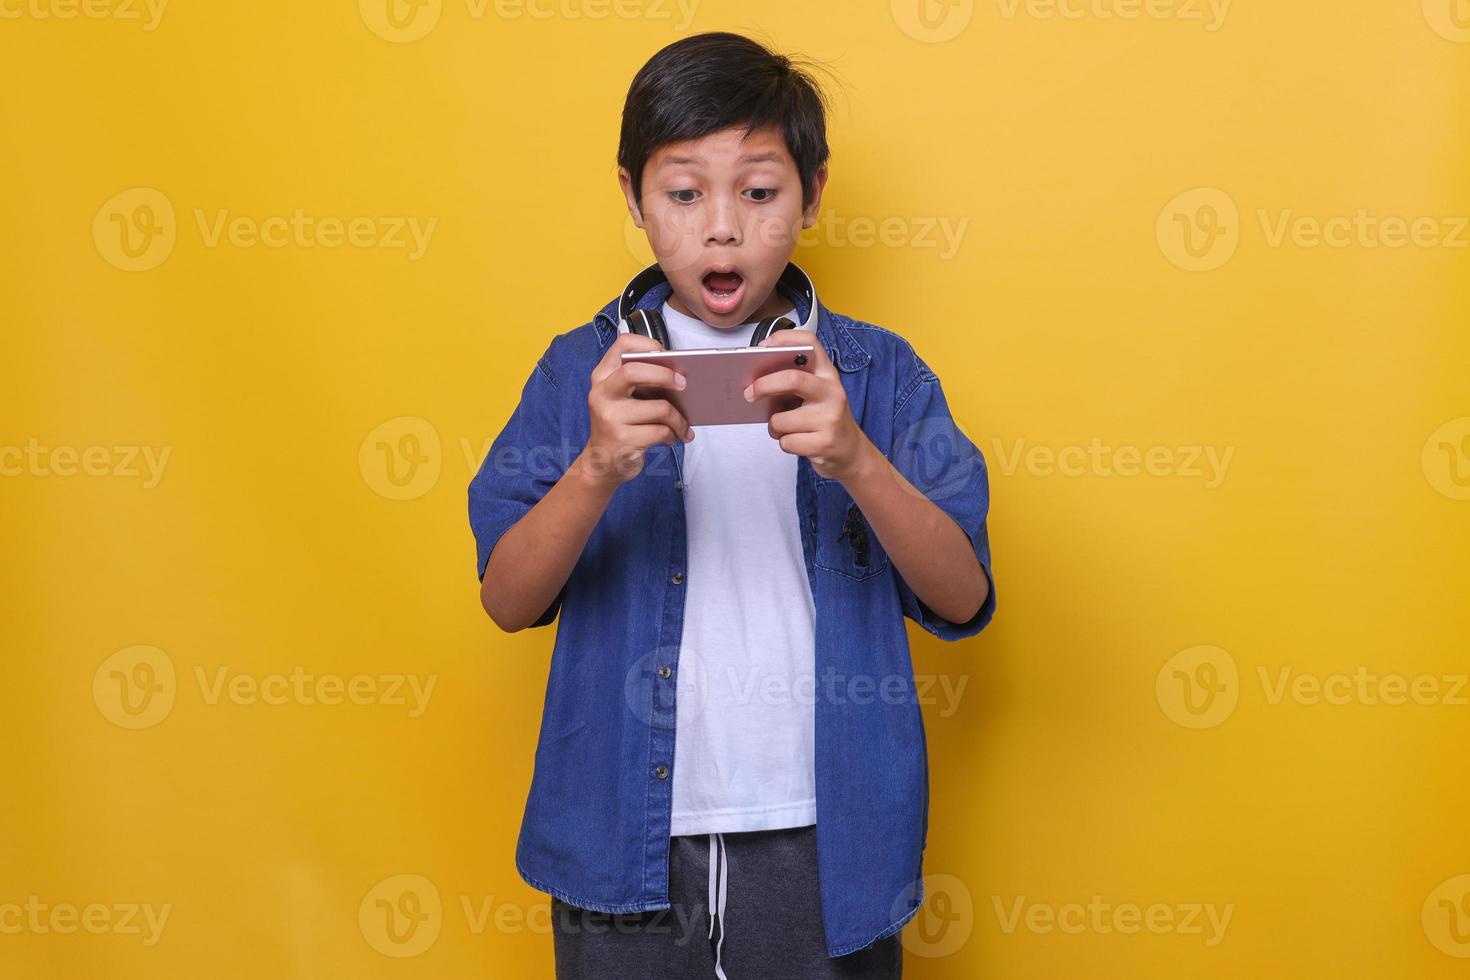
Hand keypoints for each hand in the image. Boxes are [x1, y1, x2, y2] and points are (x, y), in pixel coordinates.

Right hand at [581, 333, 693, 487]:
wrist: (602, 463)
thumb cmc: (620, 425)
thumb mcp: (621, 398)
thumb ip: (640, 382)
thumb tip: (678, 373)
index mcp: (602, 377)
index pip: (622, 345)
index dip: (648, 344)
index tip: (666, 354)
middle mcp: (601, 394)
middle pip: (633, 371)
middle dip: (665, 375)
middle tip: (684, 383)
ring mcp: (610, 417)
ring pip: (659, 407)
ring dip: (678, 418)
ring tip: (683, 425)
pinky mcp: (622, 440)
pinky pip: (660, 431)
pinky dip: (672, 434)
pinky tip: (672, 438)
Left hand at [745, 331, 876, 483]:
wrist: (851, 452)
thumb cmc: (824, 419)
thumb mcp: (816, 394)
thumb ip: (794, 381)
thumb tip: (755, 379)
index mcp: (828, 374)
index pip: (809, 343)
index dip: (783, 338)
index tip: (762, 347)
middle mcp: (832, 392)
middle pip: (792, 379)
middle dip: (764, 385)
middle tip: (749, 393)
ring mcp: (830, 419)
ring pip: (781, 420)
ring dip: (774, 427)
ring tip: (784, 428)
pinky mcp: (824, 443)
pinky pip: (786, 442)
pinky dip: (784, 443)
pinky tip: (797, 441)